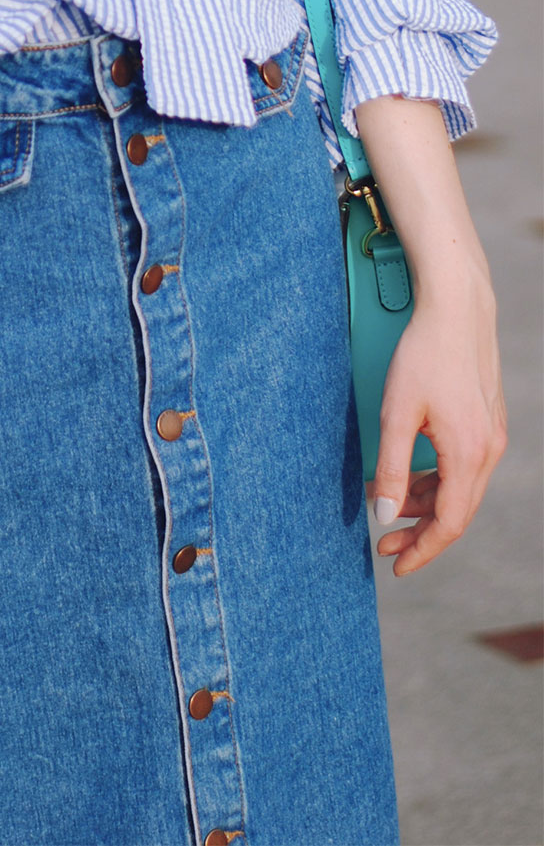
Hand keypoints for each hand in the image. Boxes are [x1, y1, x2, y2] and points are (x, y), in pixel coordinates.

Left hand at [370, 270, 506, 575]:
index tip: (396, 566)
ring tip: (389, 508)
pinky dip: (438, 480)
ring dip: (427, 504)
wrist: (457, 309)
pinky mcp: (487, 421)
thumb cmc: (423, 355)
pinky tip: (411, 476)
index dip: (422, 550)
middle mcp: (488, 450)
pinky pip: (465, 467)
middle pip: (458, 512)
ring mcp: (491, 435)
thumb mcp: (396, 414)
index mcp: (468, 454)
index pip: (449, 524)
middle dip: (420, 532)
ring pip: (461, 489)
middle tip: (384, 543)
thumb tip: (387, 517)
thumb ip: (393, 470)